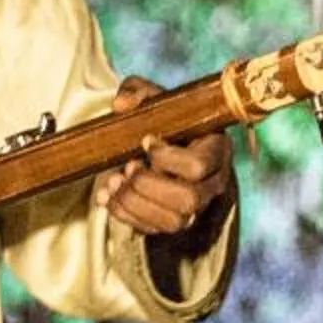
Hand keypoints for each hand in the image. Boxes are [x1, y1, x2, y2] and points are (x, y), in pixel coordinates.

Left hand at [93, 77, 235, 236]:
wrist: (167, 144)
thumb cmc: (168, 120)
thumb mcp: (155, 98)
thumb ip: (137, 92)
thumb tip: (121, 105)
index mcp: (215, 149)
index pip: (199, 165)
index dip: (167, 157)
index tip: (145, 141)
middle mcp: (212, 183)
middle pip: (189, 200)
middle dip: (148, 185)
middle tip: (128, 166)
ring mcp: (196, 207)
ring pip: (173, 221)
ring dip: (135, 203)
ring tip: (114, 181)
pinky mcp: (175, 221)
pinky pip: (153, 230)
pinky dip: (123, 214)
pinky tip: (107, 195)